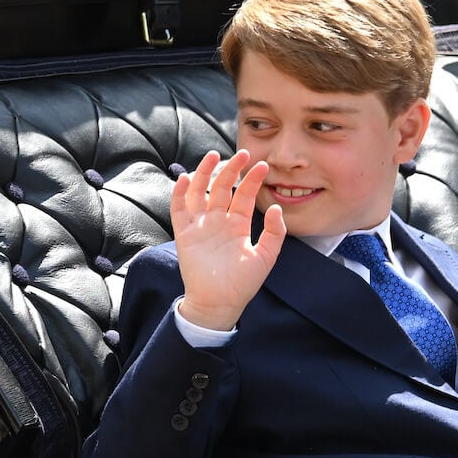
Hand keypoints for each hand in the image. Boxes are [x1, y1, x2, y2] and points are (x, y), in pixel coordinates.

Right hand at [171, 150, 285, 329]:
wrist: (220, 303)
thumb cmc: (243, 283)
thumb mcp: (266, 257)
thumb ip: (274, 233)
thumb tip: (277, 208)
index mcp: (238, 225)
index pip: (245, 196)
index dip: (252, 180)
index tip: (262, 165)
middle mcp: (219, 221)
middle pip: (223, 188)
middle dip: (231, 170)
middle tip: (243, 154)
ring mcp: (201, 225)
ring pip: (200, 192)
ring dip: (205, 174)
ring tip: (213, 156)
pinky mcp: (184, 233)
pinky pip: (180, 209)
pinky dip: (181, 193)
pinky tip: (188, 178)